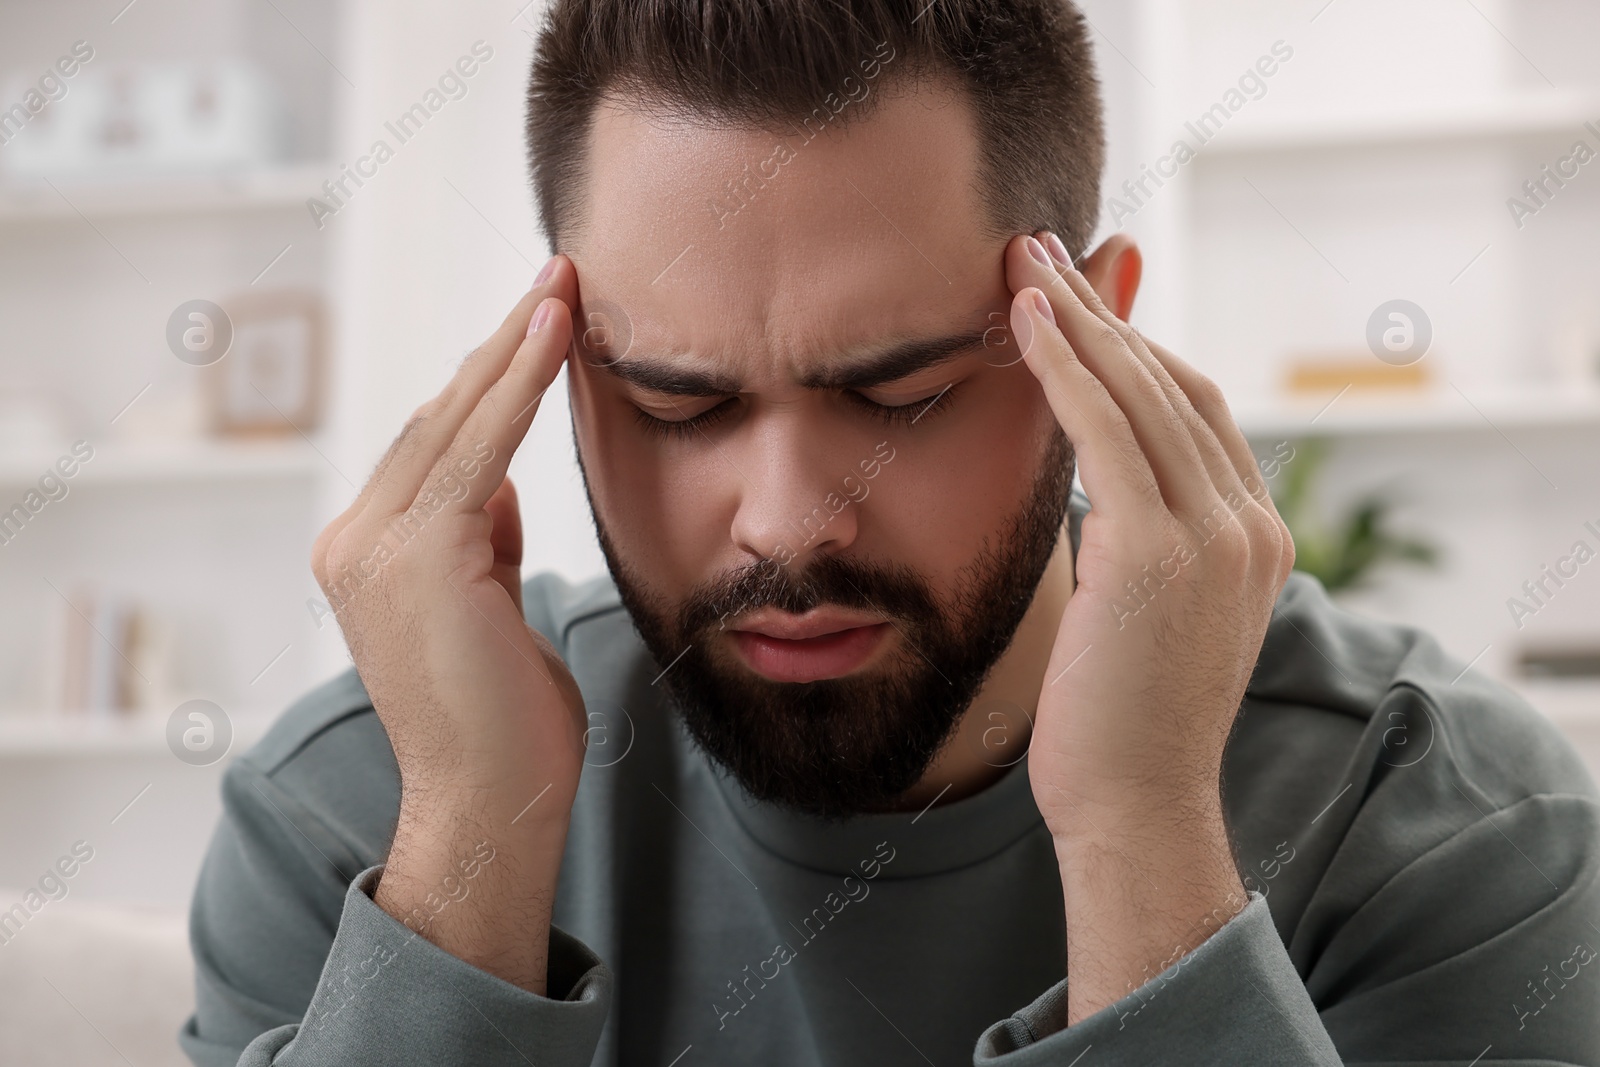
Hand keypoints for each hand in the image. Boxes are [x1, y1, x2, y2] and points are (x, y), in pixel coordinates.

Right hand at [309, 256, 585, 992]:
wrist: (493, 804)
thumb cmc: (506, 720)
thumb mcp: (488, 606)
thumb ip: (480, 541)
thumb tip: (497, 486)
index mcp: (364, 554)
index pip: (433, 445)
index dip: (488, 378)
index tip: (539, 324)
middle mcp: (353, 541)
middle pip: (438, 418)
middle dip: (503, 343)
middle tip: (560, 275)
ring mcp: (375, 547)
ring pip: (456, 421)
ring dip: (515, 345)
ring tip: (565, 284)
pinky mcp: (418, 554)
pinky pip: (481, 448)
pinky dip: (520, 383)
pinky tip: (555, 332)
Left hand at [1005, 233, 1293, 1021]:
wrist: (1136, 809)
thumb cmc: (1119, 723)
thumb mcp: (1143, 616)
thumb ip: (1137, 542)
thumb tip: (1096, 490)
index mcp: (1255, 538)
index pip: (1195, 411)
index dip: (1132, 346)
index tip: (1074, 301)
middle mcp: (1249, 525)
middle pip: (1173, 381)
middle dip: (1102, 309)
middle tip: (1039, 250)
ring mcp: (1214, 535)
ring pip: (1143, 390)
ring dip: (1079, 317)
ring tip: (1022, 262)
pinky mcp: (1158, 550)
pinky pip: (1107, 428)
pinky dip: (1066, 365)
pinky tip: (1025, 320)